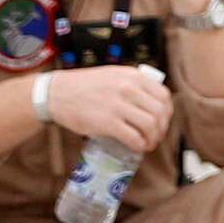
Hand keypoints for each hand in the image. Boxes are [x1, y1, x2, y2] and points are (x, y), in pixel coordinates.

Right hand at [50, 62, 171, 152]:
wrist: (56, 94)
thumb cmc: (83, 86)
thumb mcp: (113, 75)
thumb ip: (132, 85)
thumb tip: (150, 101)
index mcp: (133, 76)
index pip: (163, 95)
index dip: (167, 112)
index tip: (163, 121)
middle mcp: (128, 89)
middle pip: (160, 112)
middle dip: (162, 128)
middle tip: (156, 136)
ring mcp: (118, 105)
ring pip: (150, 125)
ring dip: (153, 138)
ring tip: (148, 144)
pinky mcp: (106, 122)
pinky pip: (133, 137)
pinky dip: (139, 145)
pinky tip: (138, 147)